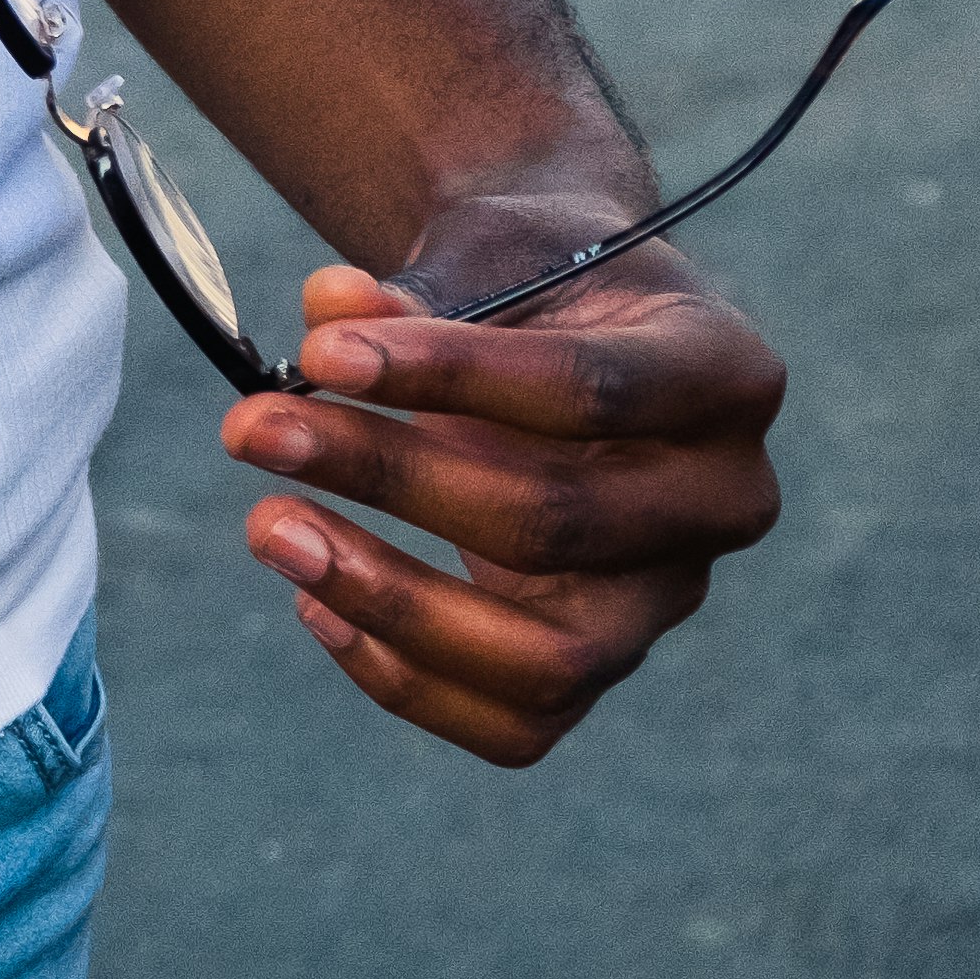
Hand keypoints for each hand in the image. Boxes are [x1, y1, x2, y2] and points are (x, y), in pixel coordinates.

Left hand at [222, 237, 785, 768]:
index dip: (447, 375)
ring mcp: (670, 598)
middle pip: (555, 524)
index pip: (587, 389)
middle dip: (387, 478)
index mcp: (726, 376)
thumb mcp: (494, 255)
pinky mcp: (607, 662)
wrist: (576, 321)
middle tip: (254, 426)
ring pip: (547, 661)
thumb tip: (328, 316)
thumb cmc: (538, 280)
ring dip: (389, 600)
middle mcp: (724, 502)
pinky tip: (315, 601)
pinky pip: (516, 723)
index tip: (318, 351)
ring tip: (269, 526)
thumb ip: (416, 292)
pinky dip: (404, 677)